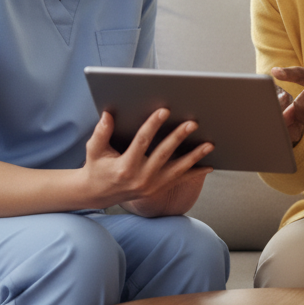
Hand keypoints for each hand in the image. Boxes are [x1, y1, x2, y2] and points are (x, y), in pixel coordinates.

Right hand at [83, 108, 213, 213]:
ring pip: (177, 169)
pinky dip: (195, 173)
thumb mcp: (94, 149)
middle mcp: (140, 178)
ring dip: (195, 156)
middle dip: (179, 137)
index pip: (142, 141)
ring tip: (209, 144)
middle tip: (192, 123)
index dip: (153, 124)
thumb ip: (101, 132)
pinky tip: (209, 165)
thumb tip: (108, 114)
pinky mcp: (158, 189)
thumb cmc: (97, 167)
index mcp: (125, 166)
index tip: (164, 110)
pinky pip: (179, 180)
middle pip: (164, 154)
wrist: (98, 194)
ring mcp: (151, 186)